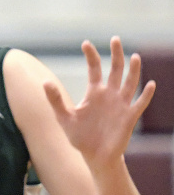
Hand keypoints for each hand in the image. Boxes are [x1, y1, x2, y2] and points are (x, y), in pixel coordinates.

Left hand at [43, 36, 155, 171]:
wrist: (95, 155)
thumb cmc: (80, 136)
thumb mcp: (64, 117)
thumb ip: (56, 100)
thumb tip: (45, 82)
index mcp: (94, 93)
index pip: (94, 69)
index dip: (91, 56)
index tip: (85, 43)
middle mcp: (109, 95)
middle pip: (115, 69)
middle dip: (116, 54)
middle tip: (115, 39)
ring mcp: (121, 104)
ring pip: (130, 82)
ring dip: (133, 70)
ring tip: (134, 56)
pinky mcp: (129, 117)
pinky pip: (139, 103)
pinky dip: (145, 94)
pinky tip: (150, 84)